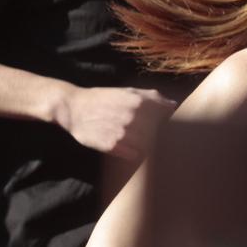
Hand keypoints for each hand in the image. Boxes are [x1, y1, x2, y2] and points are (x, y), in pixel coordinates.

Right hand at [56, 85, 172, 160]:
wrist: (72, 107)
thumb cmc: (103, 99)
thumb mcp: (127, 91)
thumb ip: (152, 97)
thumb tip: (174, 105)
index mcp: (139, 101)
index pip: (168, 118)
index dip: (170, 124)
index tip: (166, 127)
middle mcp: (133, 116)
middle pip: (160, 134)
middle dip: (159, 136)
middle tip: (150, 137)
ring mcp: (122, 132)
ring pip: (148, 146)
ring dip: (146, 146)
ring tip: (137, 142)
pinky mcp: (112, 145)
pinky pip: (134, 155)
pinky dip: (134, 154)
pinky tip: (128, 148)